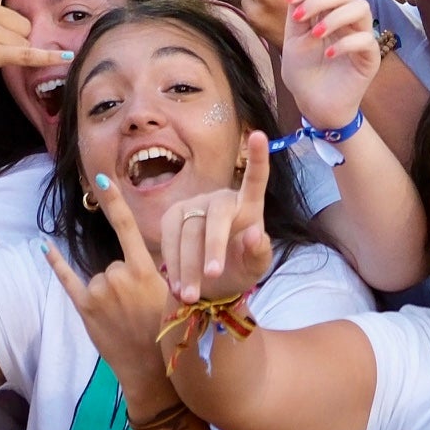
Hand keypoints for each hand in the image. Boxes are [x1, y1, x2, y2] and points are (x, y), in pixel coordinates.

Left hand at [43, 170, 179, 422]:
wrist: (150, 367)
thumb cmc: (163, 328)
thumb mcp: (168, 292)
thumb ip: (149, 269)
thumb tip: (136, 252)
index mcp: (144, 269)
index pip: (127, 227)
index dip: (114, 201)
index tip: (101, 177)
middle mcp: (119, 275)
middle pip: (114, 262)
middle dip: (122, 281)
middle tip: (136, 308)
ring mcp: (100, 292)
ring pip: (100, 277)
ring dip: (108, 293)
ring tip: (123, 317)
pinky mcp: (85, 308)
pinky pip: (69, 279)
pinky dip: (56, 263)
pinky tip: (45, 246)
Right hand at [157, 132, 273, 306]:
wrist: (210, 284)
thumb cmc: (240, 269)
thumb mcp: (255, 268)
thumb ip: (259, 252)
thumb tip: (254, 233)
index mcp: (249, 206)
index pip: (256, 178)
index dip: (258, 157)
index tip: (259, 136)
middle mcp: (221, 199)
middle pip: (216, 215)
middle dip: (212, 246)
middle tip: (212, 275)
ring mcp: (195, 205)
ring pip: (188, 230)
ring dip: (188, 264)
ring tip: (191, 294)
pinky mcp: (173, 217)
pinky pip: (169, 238)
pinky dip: (173, 263)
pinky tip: (178, 285)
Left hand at [276, 0, 378, 132]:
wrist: (312, 105)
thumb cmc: (303, 72)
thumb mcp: (293, 38)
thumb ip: (298, 9)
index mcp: (330, 11)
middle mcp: (348, 20)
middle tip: (301, 17)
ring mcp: (361, 36)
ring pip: (362, 7)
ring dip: (335, 16)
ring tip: (316, 35)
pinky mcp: (371, 57)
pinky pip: (367, 39)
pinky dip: (346, 43)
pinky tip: (329, 55)